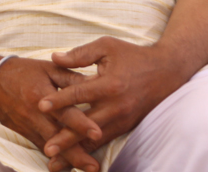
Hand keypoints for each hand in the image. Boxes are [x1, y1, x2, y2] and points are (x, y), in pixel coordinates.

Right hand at [0, 56, 102, 171]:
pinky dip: (54, 158)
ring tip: (87, 168)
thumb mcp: (49, 68)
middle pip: (57, 138)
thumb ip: (72, 77)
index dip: (81, 123)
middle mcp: (34, 115)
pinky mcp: (22, 134)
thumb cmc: (24, 71)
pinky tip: (66, 166)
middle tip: (95, 167)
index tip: (99, 133)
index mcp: (42, 95)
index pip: (64, 112)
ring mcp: (26, 127)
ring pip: (49, 148)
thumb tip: (96, 83)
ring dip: (67, 161)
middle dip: (76, 155)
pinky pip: (40, 148)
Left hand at [39, 37, 184, 171]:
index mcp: (110, 83)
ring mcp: (123, 119)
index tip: (40, 106)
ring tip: (56, 164)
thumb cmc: (133, 56)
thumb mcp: (107, 47)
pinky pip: (105, 142)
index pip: (79, 93)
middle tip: (47, 149)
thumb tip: (54, 58)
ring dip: (76, 152)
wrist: (167, 72)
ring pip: (95, 139)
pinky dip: (90, 151)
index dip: (59, 100)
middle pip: (86, 125)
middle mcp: (117, 105)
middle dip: (65, 138)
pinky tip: (77, 160)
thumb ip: (80, 54)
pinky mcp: (126, 127)